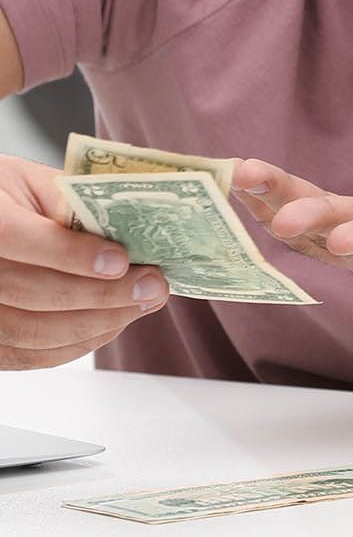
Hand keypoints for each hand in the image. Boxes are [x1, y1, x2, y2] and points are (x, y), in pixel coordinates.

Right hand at [0, 155, 166, 369]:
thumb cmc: (8, 197)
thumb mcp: (33, 182)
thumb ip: (74, 203)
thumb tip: (135, 234)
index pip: (14, 237)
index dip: (68, 254)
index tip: (120, 260)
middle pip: (31, 292)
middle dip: (103, 295)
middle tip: (153, 287)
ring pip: (34, 332)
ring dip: (100, 323)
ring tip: (143, 304)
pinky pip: (33, 355)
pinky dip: (81, 342)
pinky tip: (113, 323)